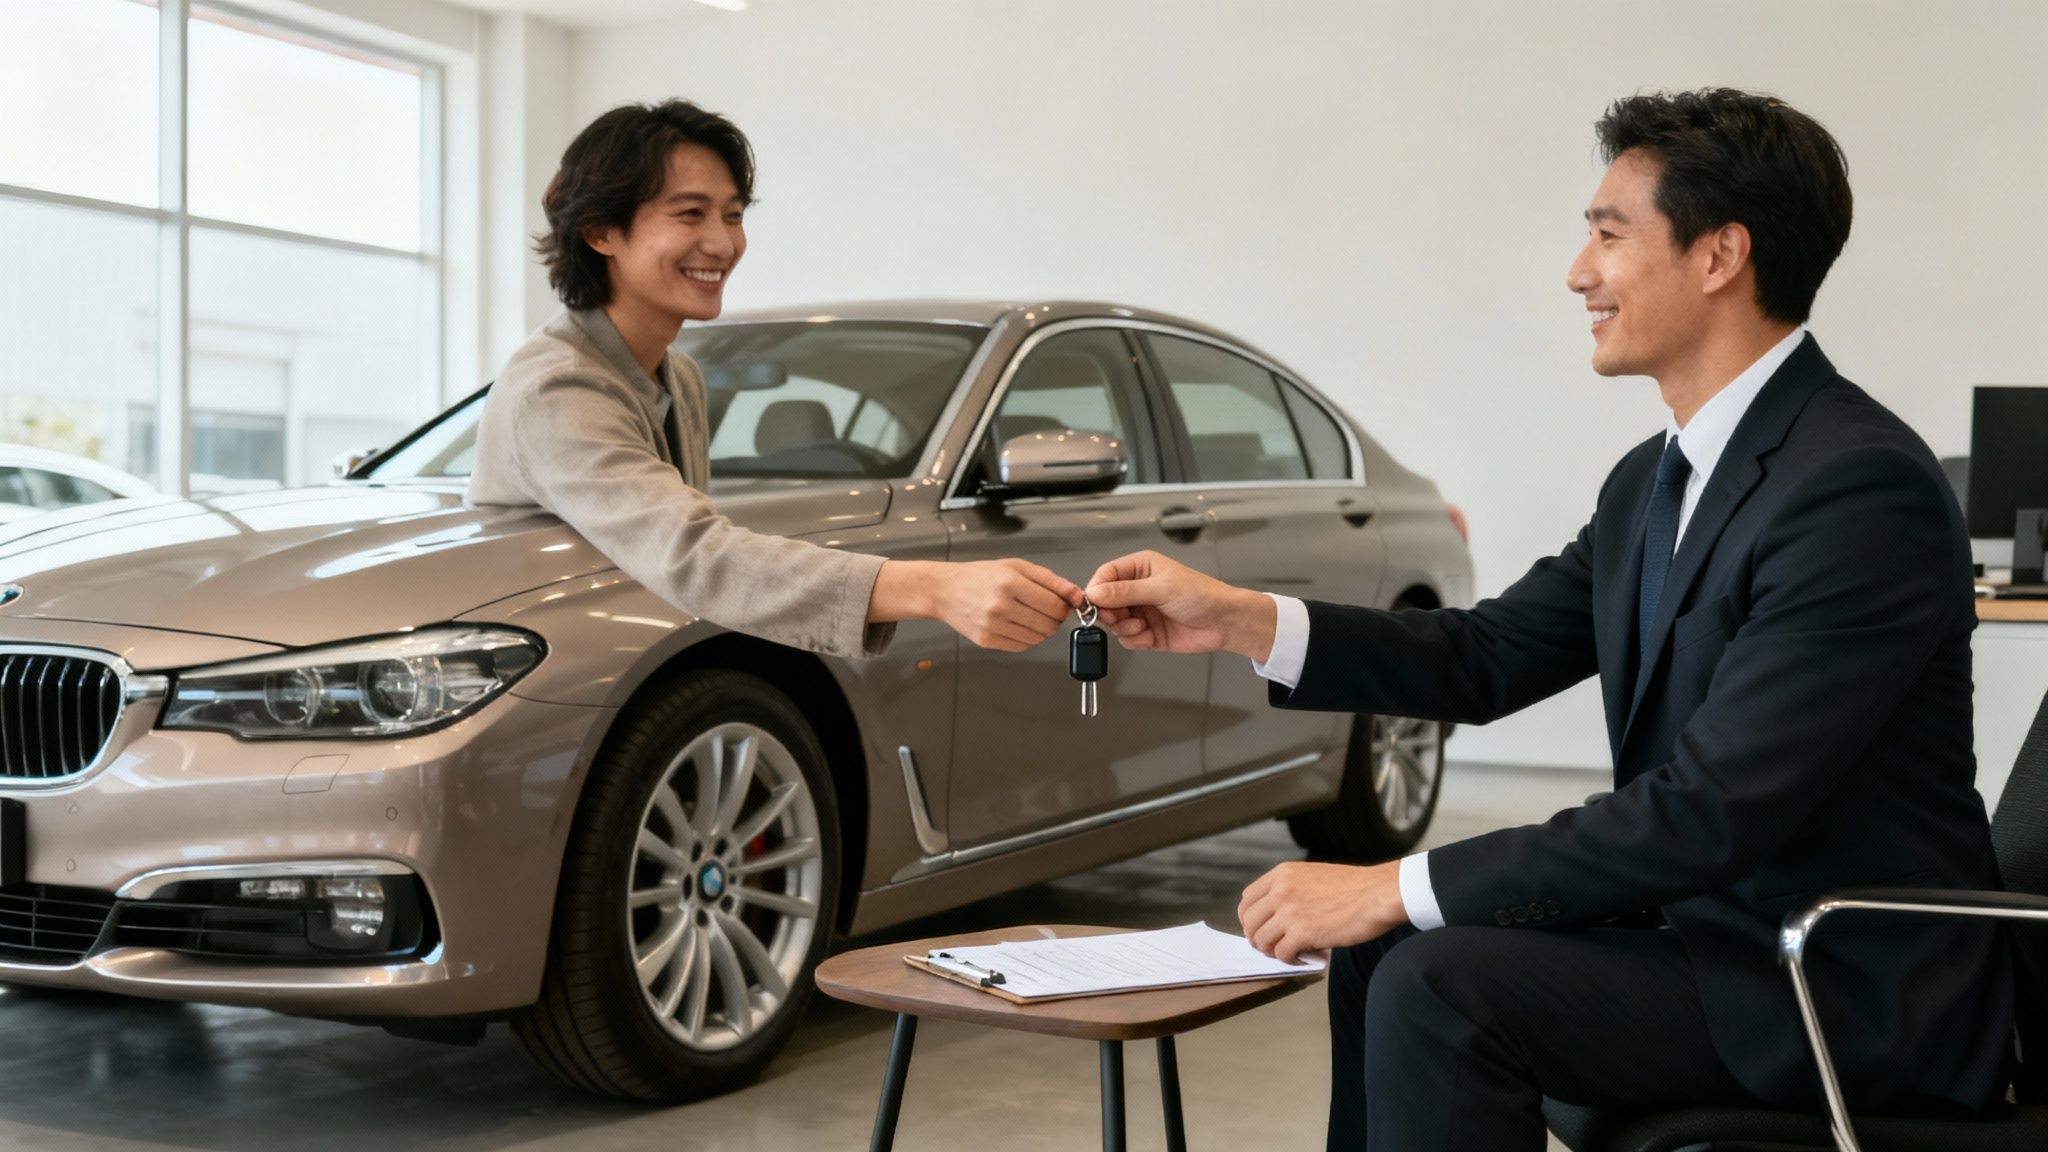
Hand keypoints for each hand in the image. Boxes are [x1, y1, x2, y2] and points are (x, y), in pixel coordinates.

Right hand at [872, 558, 1081, 651]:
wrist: (945, 590)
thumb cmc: (981, 576)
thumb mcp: (1017, 567)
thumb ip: (1050, 581)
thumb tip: (1076, 596)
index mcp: (1010, 582)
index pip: (1055, 605)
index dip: (1065, 606)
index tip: (1064, 603)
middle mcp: (1000, 606)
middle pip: (1049, 624)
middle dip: (1055, 618)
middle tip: (1046, 608)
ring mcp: (993, 626)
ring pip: (1038, 638)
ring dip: (1041, 629)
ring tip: (1029, 614)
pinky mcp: (987, 641)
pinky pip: (1022, 646)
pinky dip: (1027, 638)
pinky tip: (1017, 624)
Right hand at [1083, 550, 1275, 659]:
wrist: (1224, 623)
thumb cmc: (1203, 595)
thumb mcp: (1161, 589)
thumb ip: (1125, 592)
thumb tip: (1096, 592)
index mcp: (1141, 568)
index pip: (1106, 575)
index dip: (1096, 590)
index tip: (1092, 604)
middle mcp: (1138, 588)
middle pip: (1105, 601)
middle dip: (1109, 613)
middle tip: (1118, 618)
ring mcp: (1142, 610)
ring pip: (1114, 622)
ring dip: (1124, 628)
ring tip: (1141, 626)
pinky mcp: (1146, 631)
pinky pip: (1127, 639)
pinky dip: (1135, 640)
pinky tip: (1149, 636)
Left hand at [1237, 860, 1407, 963]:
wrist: (1378, 894)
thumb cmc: (1355, 887)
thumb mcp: (1314, 876)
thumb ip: (1291, 890)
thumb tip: (1277, 917)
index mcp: (1282, 874)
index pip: (1247, 899)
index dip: (1250, 919)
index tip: (1260, 929)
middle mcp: (1280, 890)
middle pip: (1249, 922)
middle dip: (1258, 939)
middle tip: (1273, 947)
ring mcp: (1289, 911)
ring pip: (1262, 940)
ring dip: (1274, 951)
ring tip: (1293, 953)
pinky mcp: (1302, 932)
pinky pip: (1281, 954)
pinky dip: (1290, 960)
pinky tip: (1306, 958)